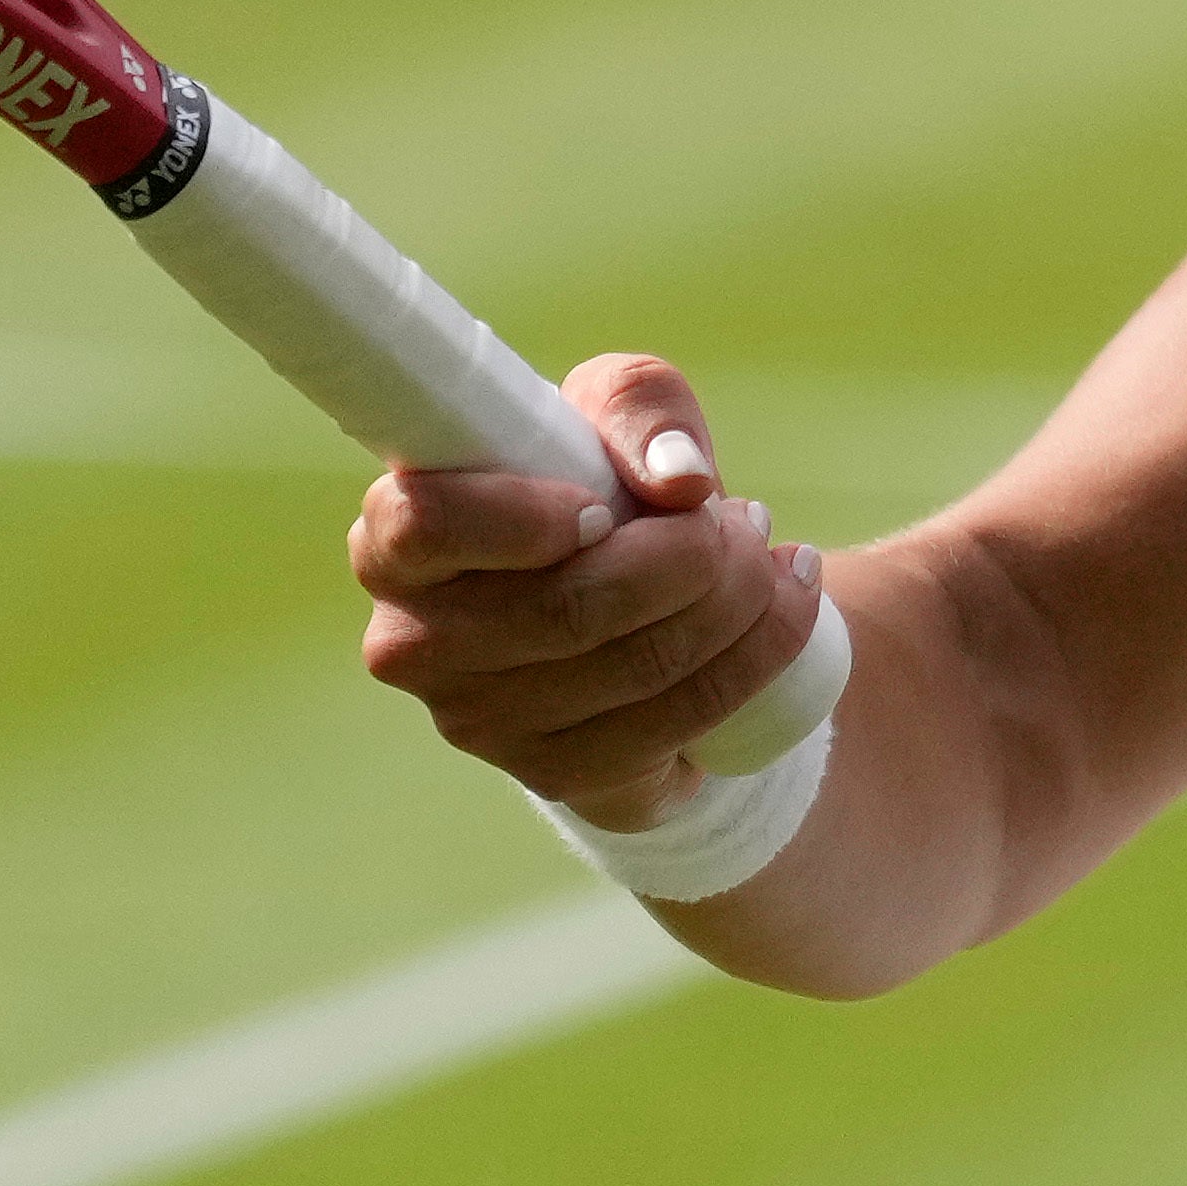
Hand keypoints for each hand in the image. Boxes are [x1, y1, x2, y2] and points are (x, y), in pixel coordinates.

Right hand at [349, 353, 830, 832]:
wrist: (641, 606)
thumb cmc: (600, 486)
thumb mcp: (610, 417)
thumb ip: (640, 409)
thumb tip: (680, 480)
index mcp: (397, 541)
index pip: (422, 528)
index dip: (518, 515)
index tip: (598, 505)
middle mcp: (418, 643)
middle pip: (567, 607)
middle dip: (689, 554)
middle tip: (740, 516)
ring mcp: (483, 724)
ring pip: (637, 664)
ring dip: (739, 599)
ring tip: (770, 552)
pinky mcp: (559, 776)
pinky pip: (679, 719)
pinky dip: (758, 655)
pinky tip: (789, 607)